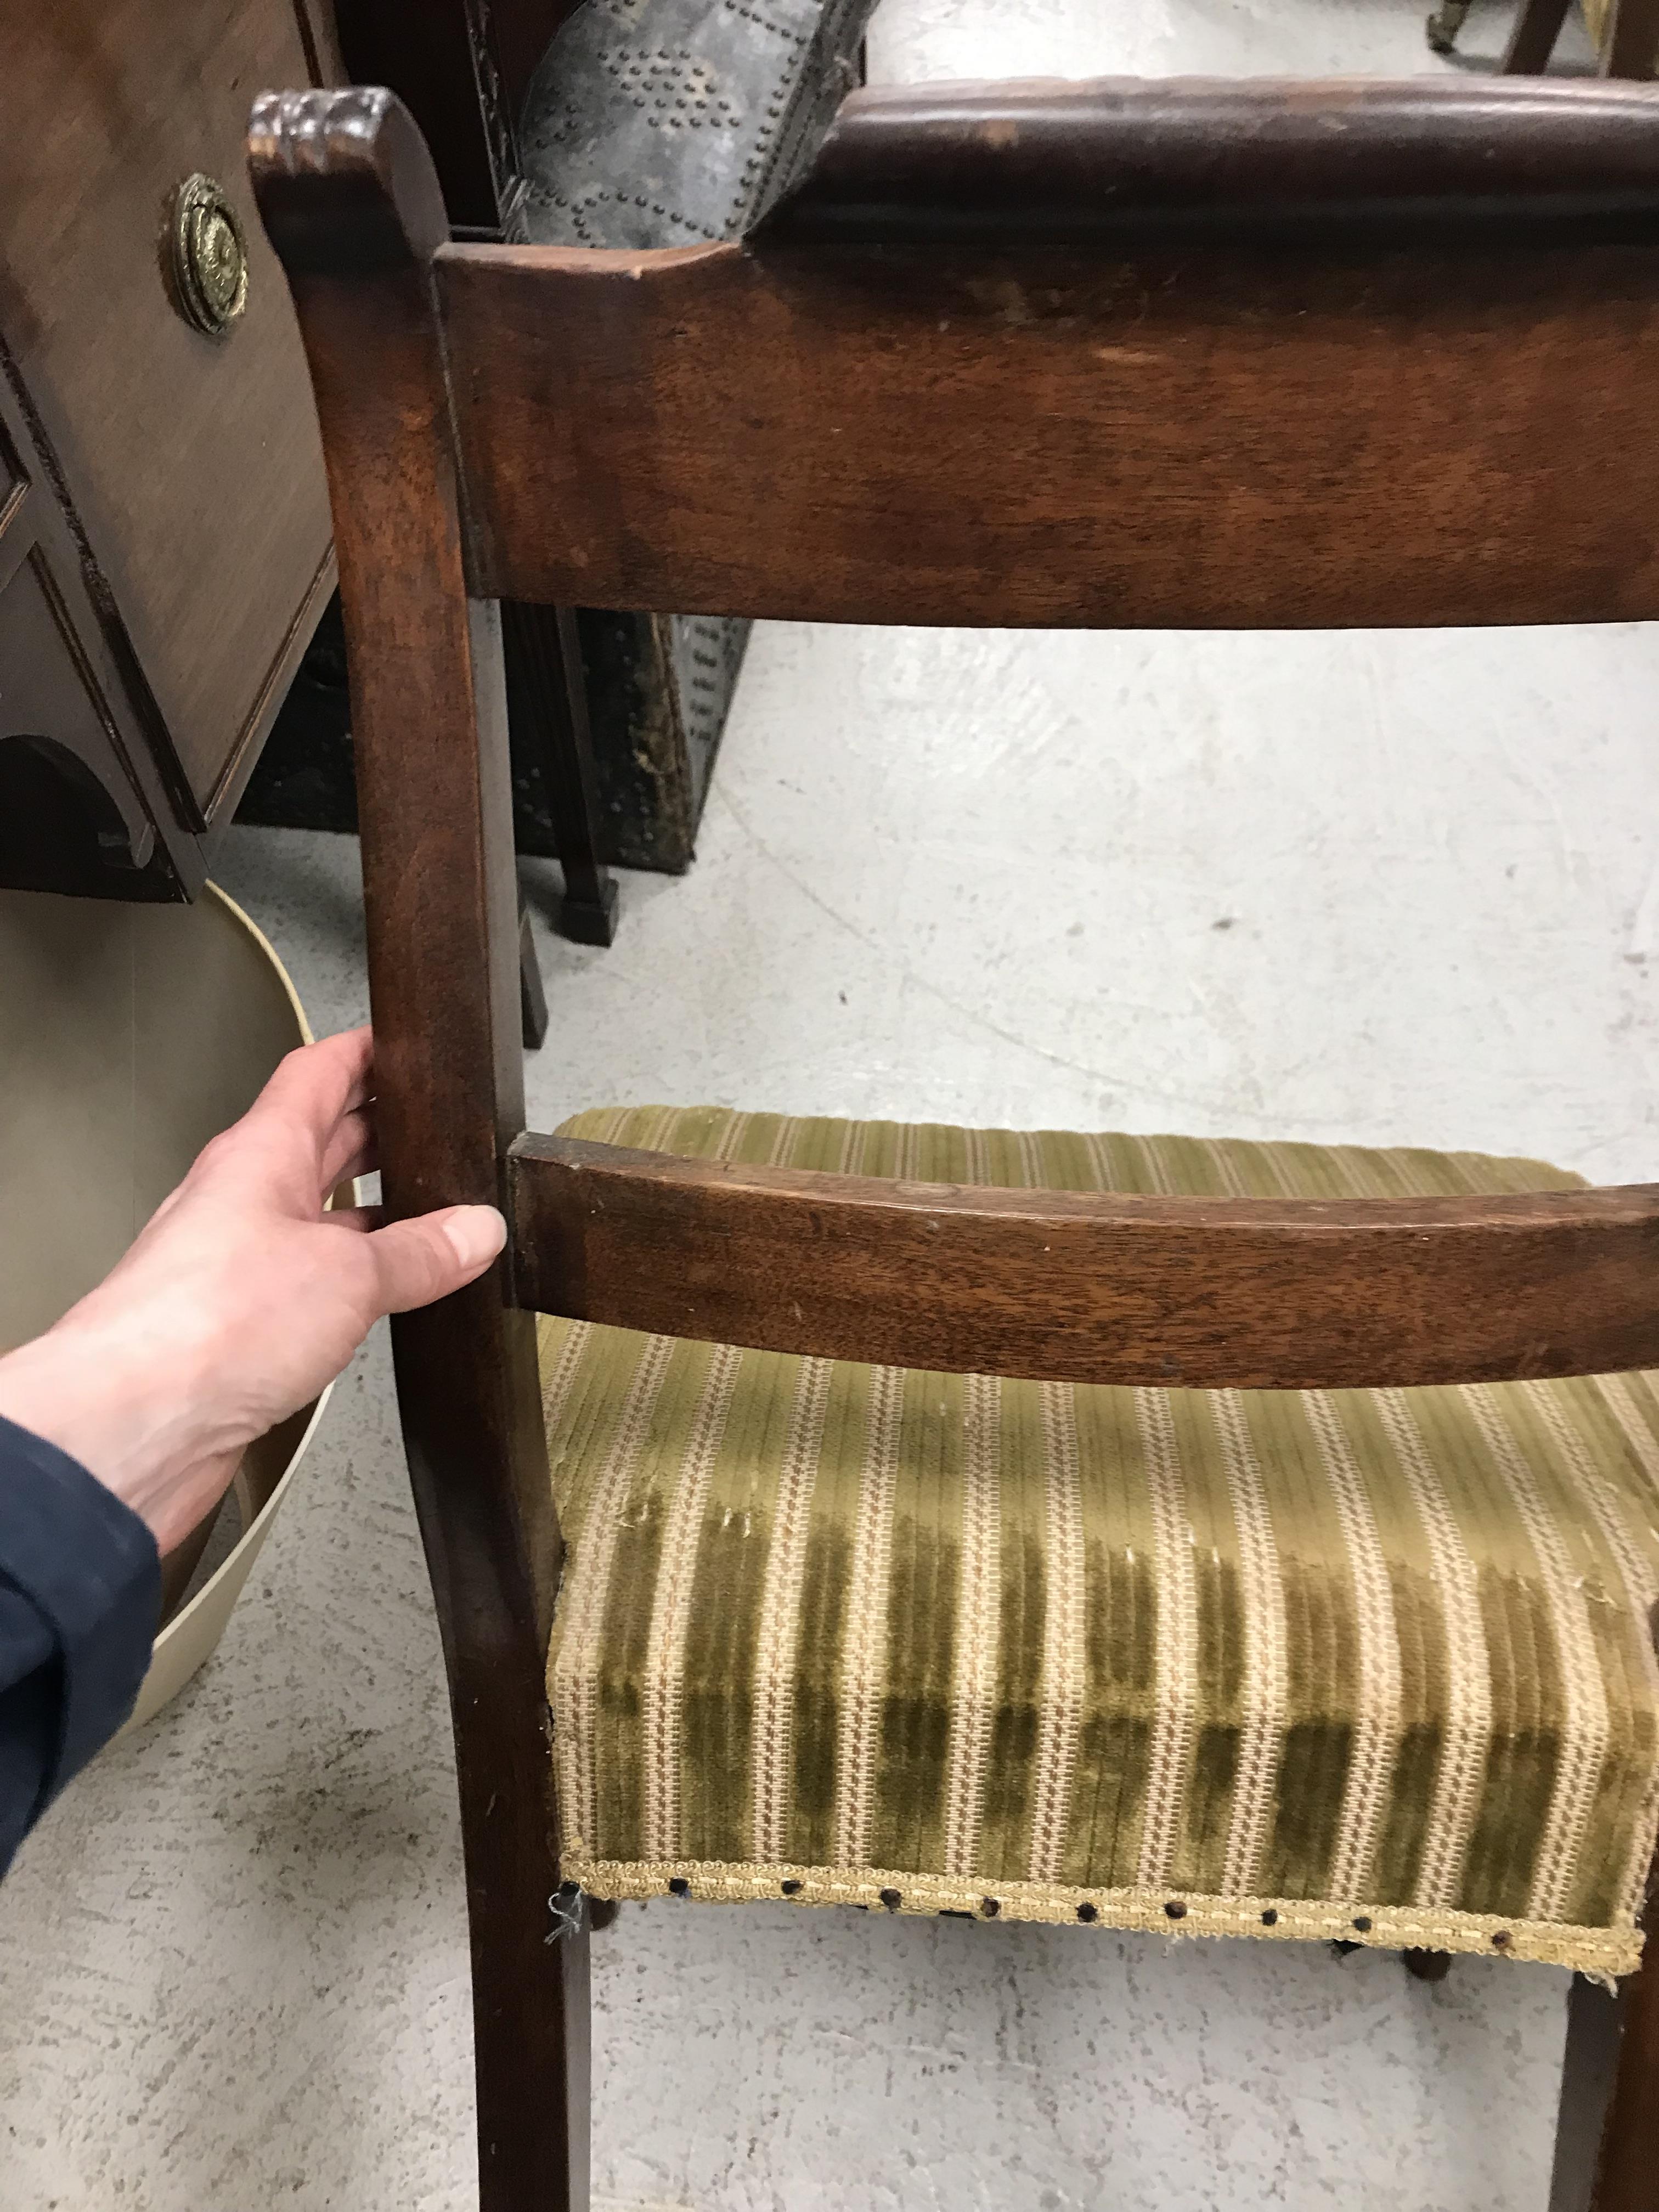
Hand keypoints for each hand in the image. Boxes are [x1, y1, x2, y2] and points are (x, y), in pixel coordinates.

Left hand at [0, 1027, 503, 1554]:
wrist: (136, 1422)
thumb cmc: (208, 1323)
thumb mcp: (350, 1273)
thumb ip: (421, 1252)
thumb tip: (475, 1230)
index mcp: (260, 1154)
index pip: (316, 1073)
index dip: (363, 1050)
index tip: (401, 1041)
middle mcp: (242, 1201)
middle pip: (318, 1143)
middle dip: (378, 1133)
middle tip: (432, 1129)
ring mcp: (237, 1264)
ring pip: (315, 1217)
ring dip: (371, 1214)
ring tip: (431, 1216)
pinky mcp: (239, 1328)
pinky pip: (308, 1284)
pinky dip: (354, 1281)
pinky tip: (387, 1298)